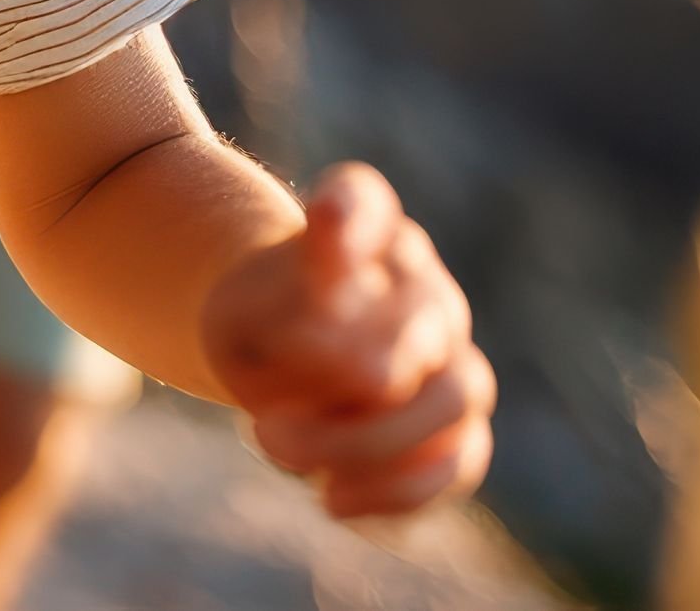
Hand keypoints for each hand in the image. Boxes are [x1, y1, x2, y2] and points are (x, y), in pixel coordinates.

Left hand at [201, 165, 494, 518]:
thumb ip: (290, 324)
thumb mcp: (240, 314)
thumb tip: (376, 379)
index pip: (362, 200)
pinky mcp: (458, 424)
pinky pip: (458, 460)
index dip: (350, 212)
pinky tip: (330, 500)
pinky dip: (401, 489)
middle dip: (346, 377)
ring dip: (365, 443)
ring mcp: (451, 354)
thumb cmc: (259, 319)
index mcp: (363, 229)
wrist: (275, 346)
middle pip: (420, 323)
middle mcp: (420, 286)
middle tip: (262, 423)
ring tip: (277, 449)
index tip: (325, 215)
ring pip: (452, 399)